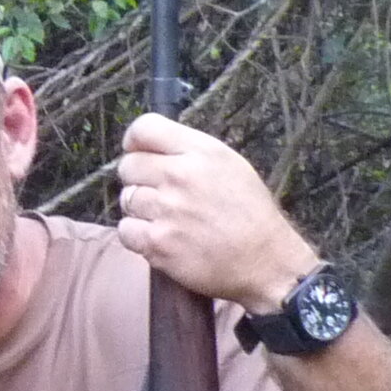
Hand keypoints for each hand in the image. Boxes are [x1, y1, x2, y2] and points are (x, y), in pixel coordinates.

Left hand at [115, 114, 317, 314]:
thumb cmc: (251, 215)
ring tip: (167, 219)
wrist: (265, 262)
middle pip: (128, 165)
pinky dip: (137, 236)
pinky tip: (159, 238)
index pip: (144, 128)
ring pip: (126, 199)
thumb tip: (153, 149)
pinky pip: (125, 230)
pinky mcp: (157, 243)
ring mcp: (166, 210)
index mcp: (201, 152)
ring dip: (140, 209)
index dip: (134, 141)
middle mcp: (180, 176)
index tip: (138, 152)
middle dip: (138, 178)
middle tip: (158, 193)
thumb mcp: (231, 165)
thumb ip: (190, 153)